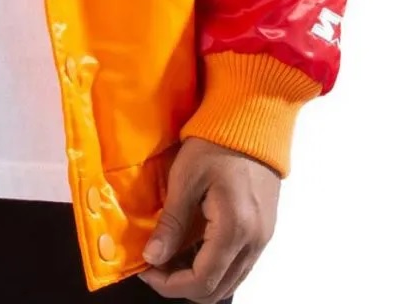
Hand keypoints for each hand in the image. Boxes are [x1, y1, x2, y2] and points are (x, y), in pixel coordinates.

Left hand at [139, 137, 279, 301]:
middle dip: (181, 285)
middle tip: (155, 265)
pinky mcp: (262, 231)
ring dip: (198, 278)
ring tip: (169, 256)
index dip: (169, 285)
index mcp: (234, 230)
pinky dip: (213, 266)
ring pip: (229, 281)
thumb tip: (152, 257)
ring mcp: (262, 239)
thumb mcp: (186, 178)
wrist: (253, 121)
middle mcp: (254, 243)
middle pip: (217, 290)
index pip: (202, 281)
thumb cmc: (218, 143)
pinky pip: (237, 264)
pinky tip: (191, 247)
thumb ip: (172, 222)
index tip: (146, 270)